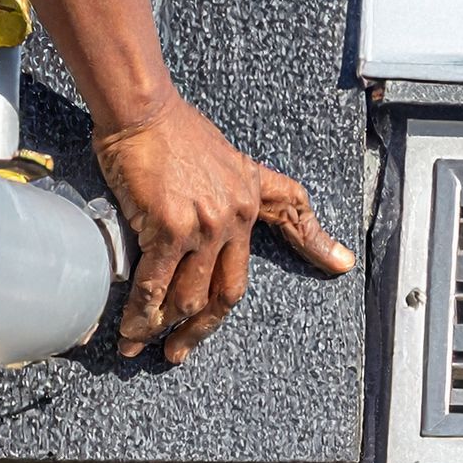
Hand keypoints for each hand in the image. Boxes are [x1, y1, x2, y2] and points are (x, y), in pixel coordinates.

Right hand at [93, 93, 354, 363]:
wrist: (143, 110)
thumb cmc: (177, 131)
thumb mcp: (235, 161)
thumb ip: (262, 192)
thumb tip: (294, 214)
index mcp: (250, 202)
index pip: (286, 232)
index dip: (304, 257)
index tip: (335, 270)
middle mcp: (233, 218)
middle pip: (225, 293)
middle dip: (200, 330)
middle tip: (179, 352)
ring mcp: (204, 225)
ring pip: (189, 296)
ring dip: (162, 327)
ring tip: (141, 344)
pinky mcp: (170, 227)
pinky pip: (155, 285)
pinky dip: (140, 313)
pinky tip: (128, 329)